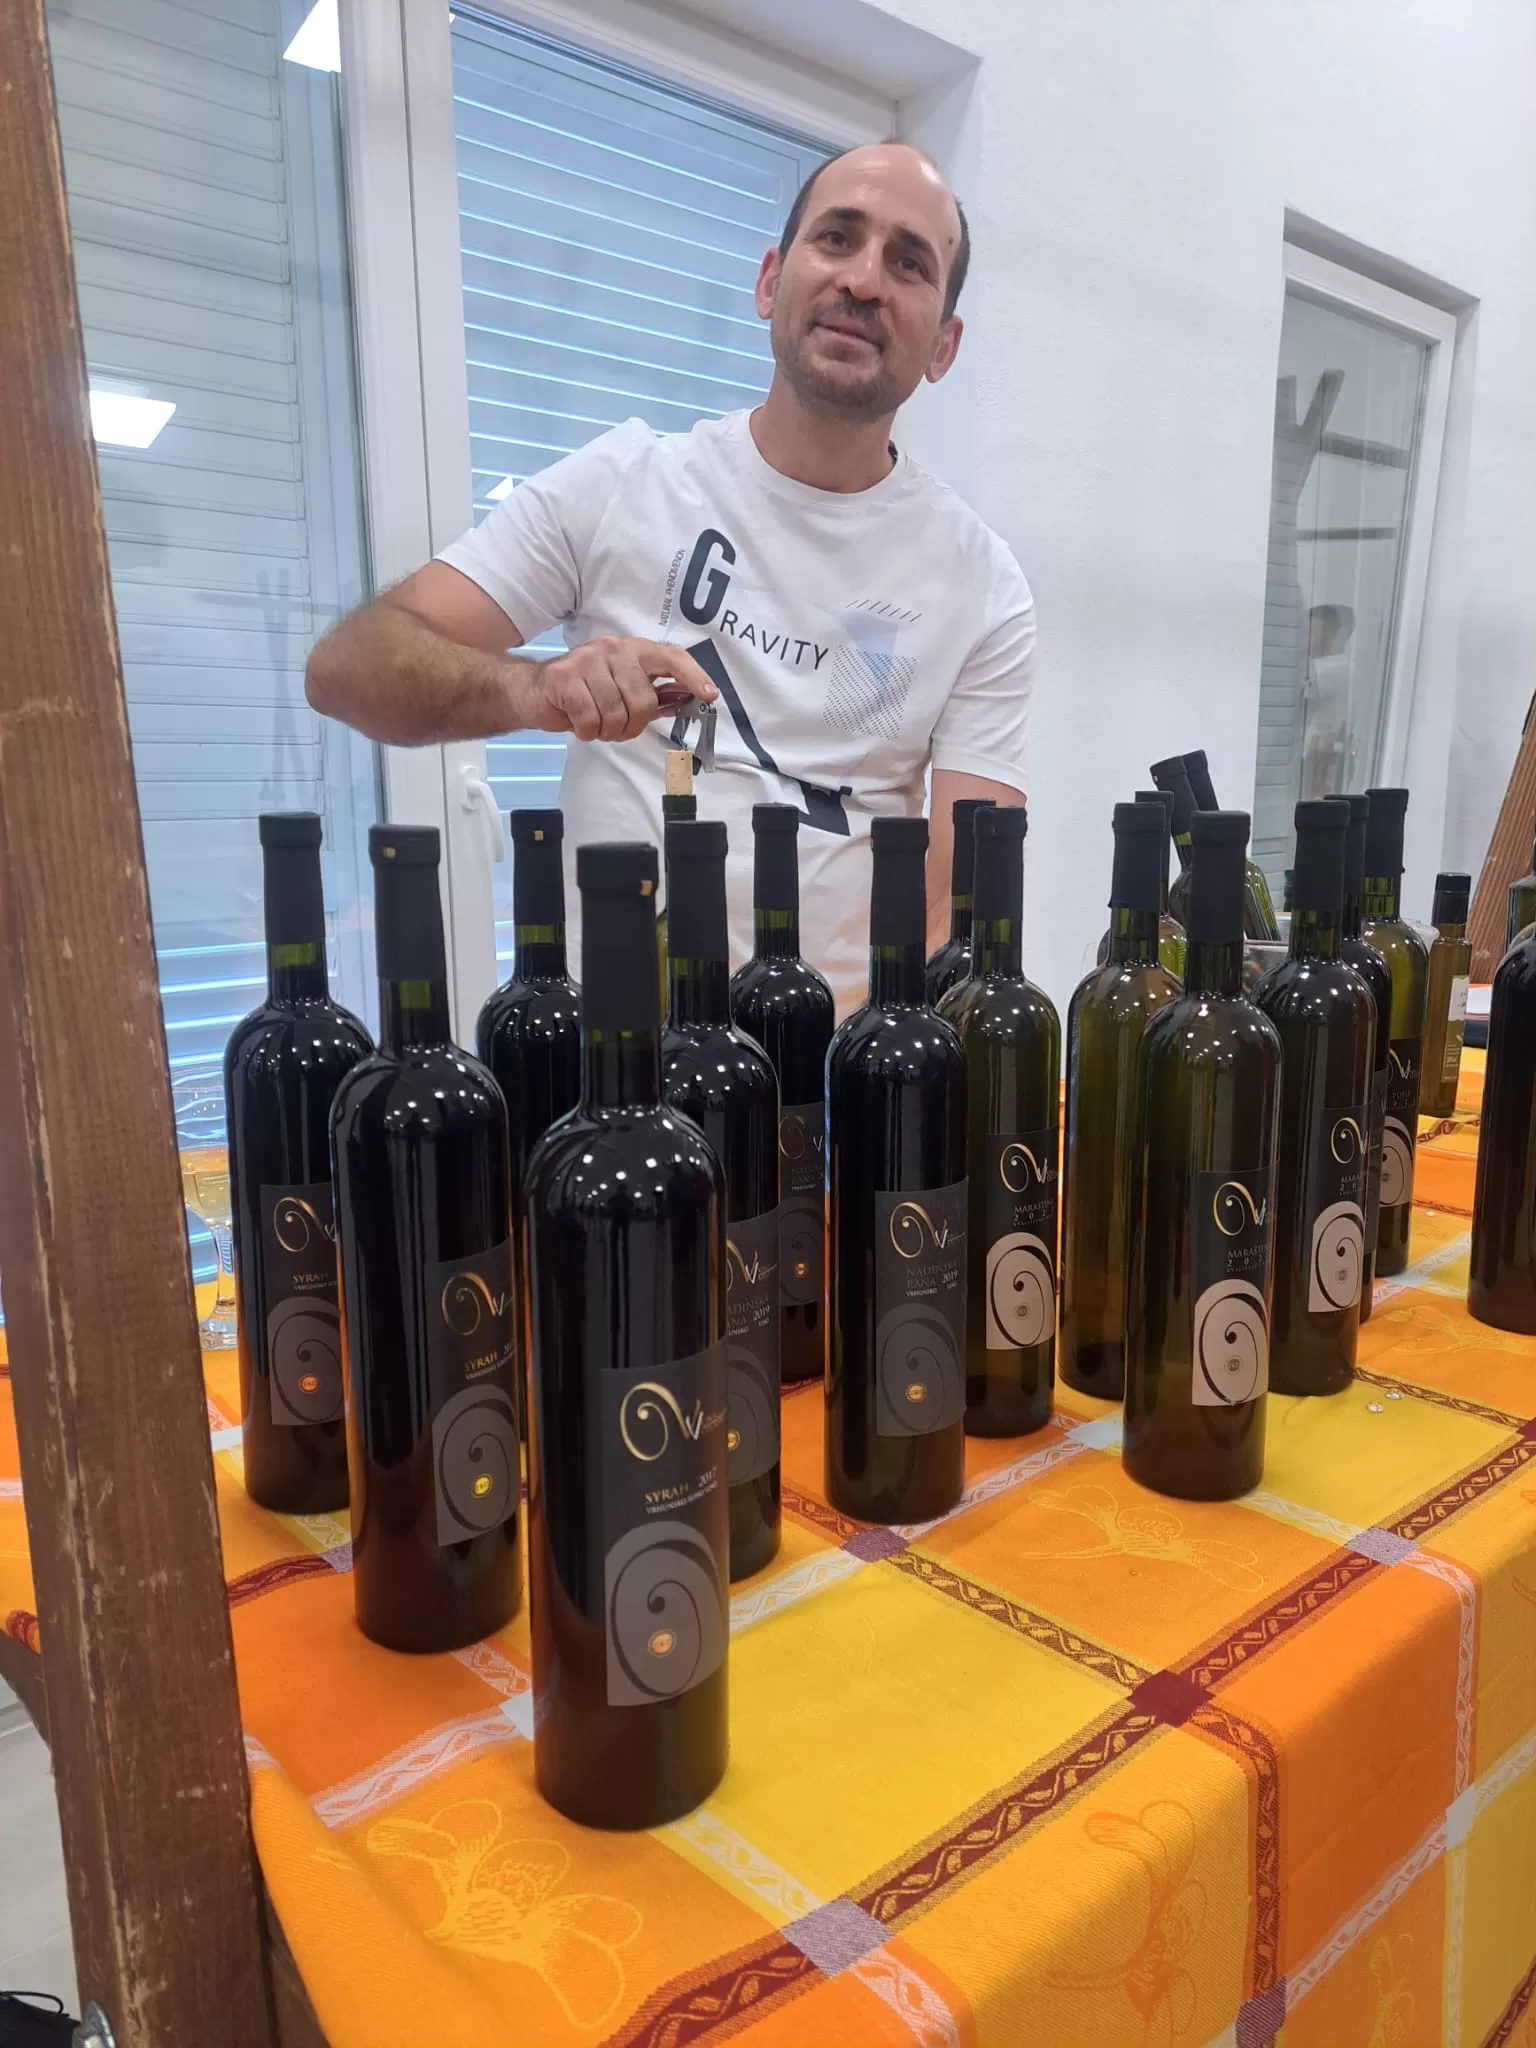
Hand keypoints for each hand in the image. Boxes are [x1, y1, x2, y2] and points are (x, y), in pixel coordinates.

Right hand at [518, 638, 716, 742]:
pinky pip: (590, 719)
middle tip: (615, 726)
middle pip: (643, 700)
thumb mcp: (619, 690)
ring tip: (595, 723)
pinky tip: (579, 722)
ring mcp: (587, 660)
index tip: (709, 694)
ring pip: (616, 713)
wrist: (532, 691)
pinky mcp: (565, 677)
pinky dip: (587, 731)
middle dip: (632, 724)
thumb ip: (650, 696)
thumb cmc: (581, 692)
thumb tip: (683, 702)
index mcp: (632, 650)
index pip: (670, 656)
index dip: (692, 675)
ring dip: (607, 730)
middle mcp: (613, 649)